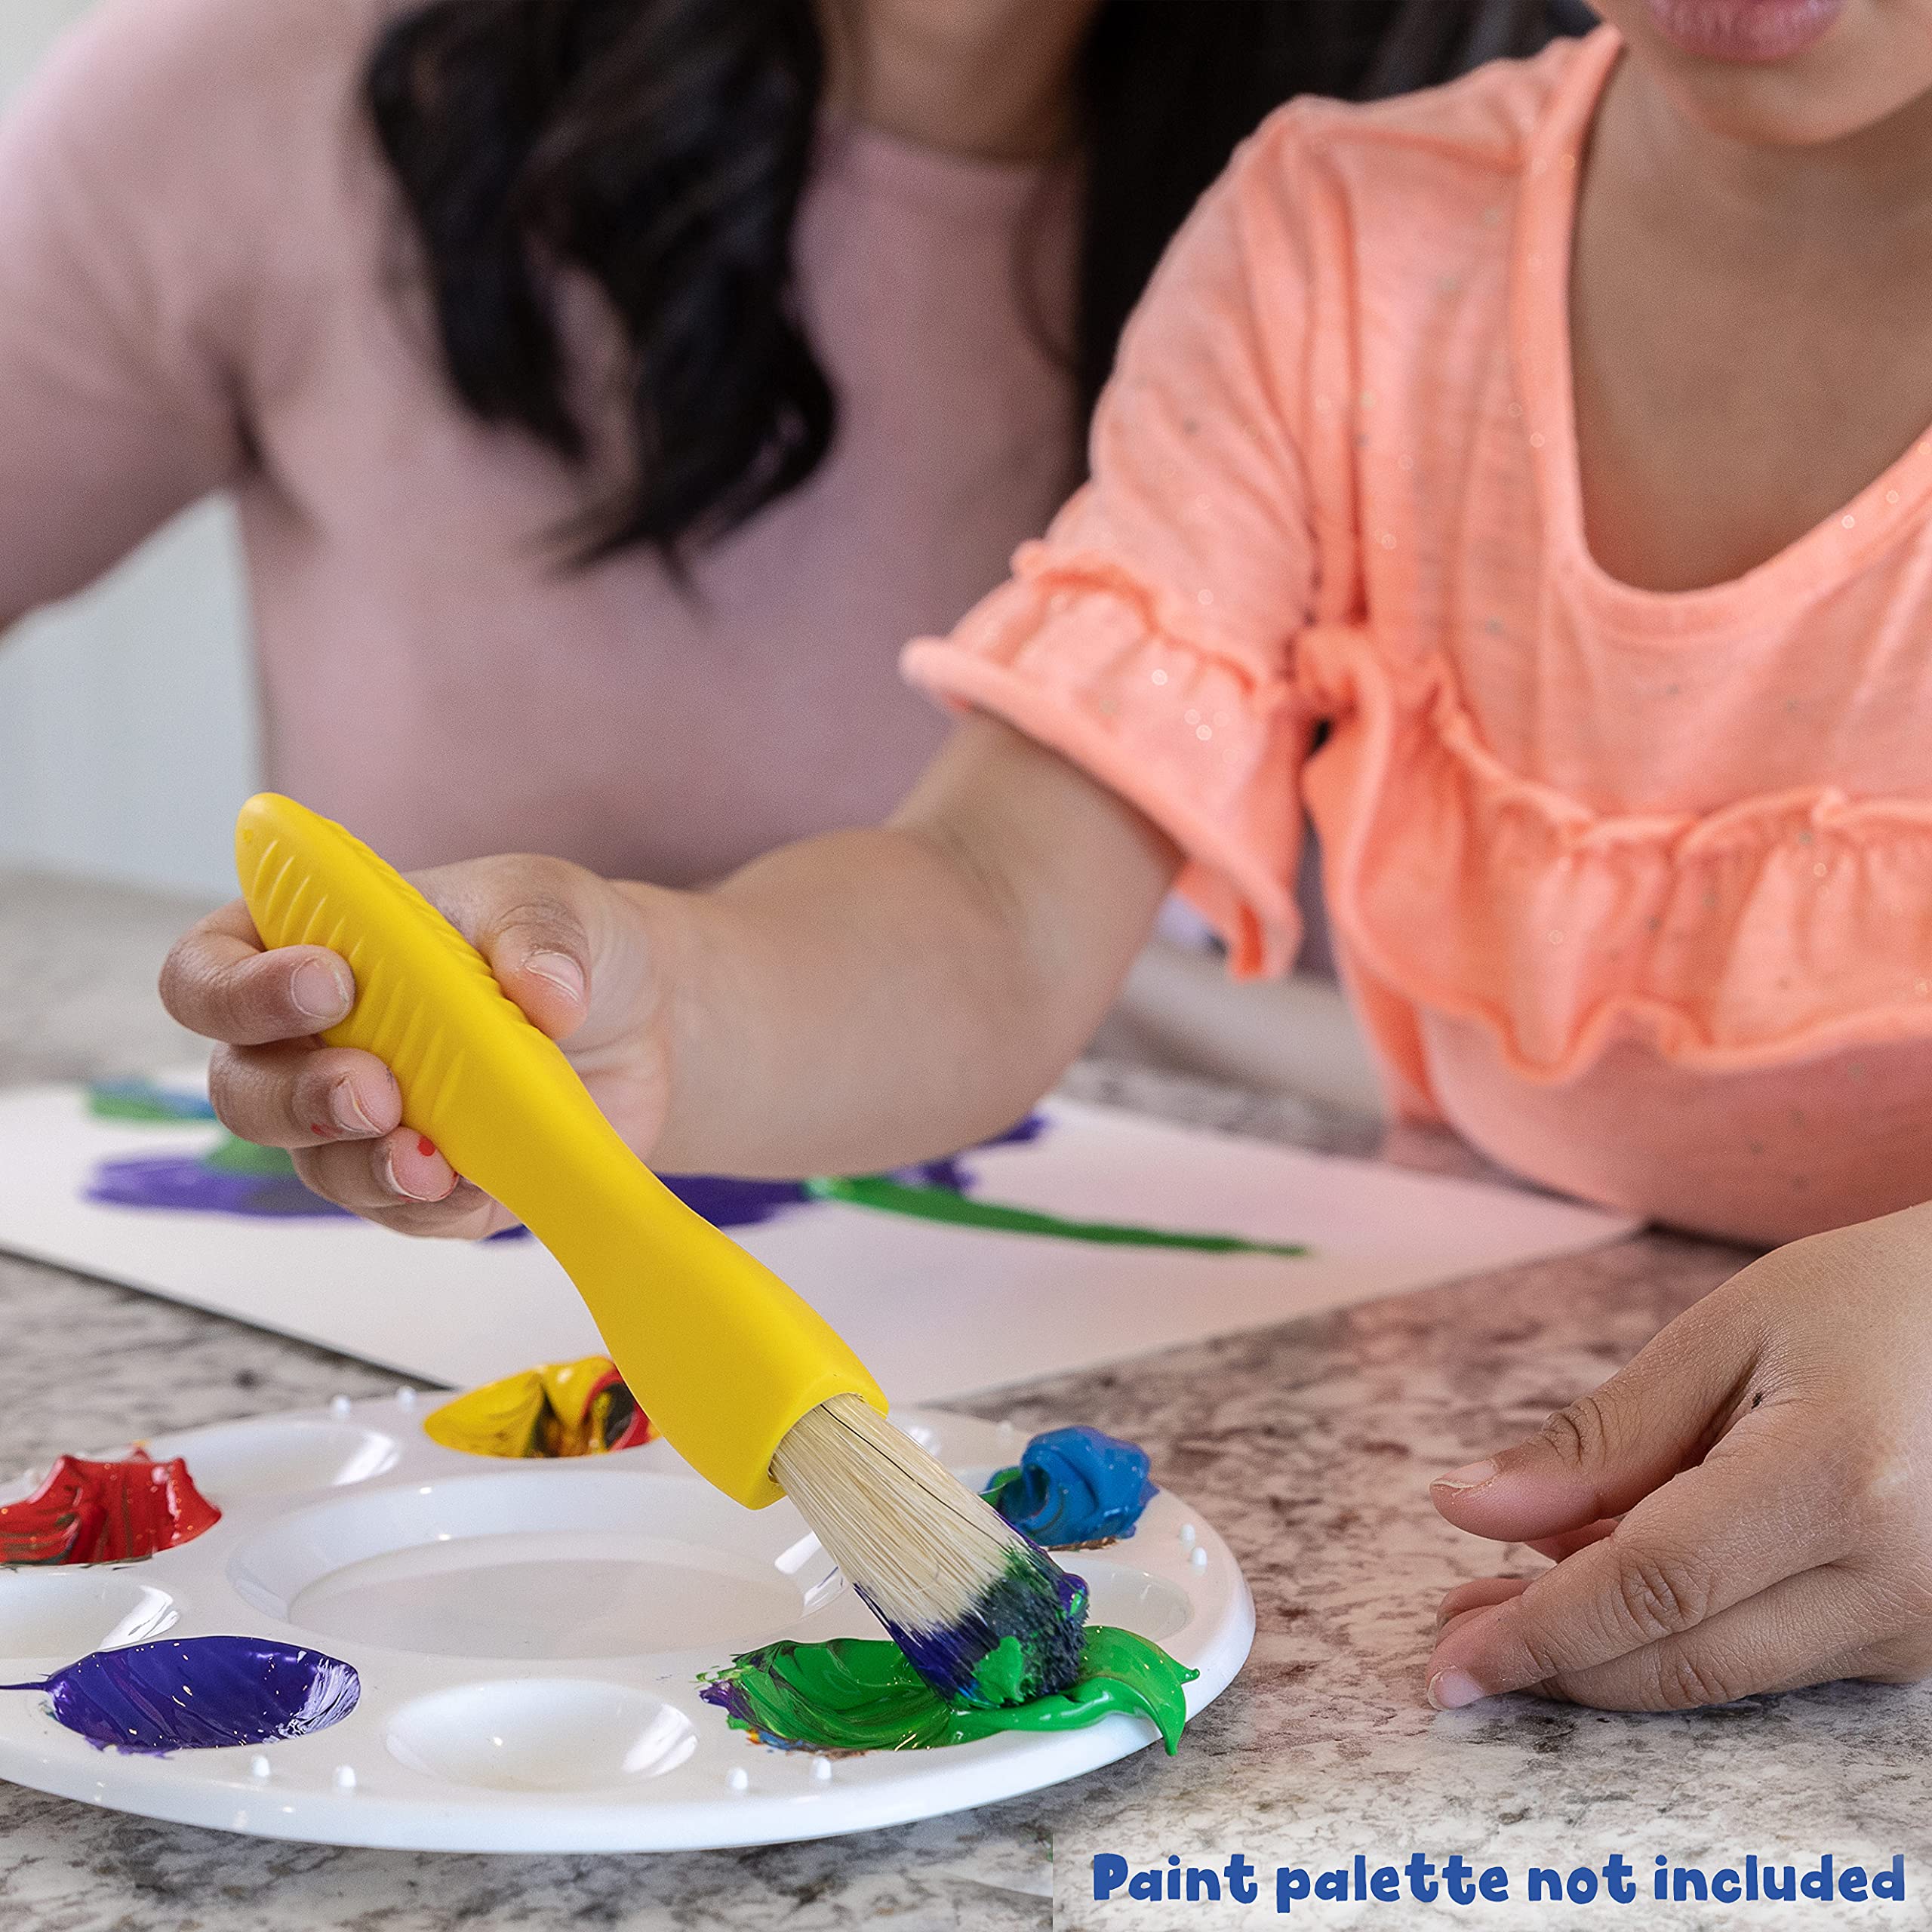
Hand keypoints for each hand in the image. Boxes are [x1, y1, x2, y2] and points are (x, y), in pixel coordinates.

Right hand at [159, 857, 671, 1236]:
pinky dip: (437, 1207)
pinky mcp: (425, 1183)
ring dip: (365, 1168)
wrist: (639, 1018)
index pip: (209, 972)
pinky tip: (477, 1188)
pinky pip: (404, 1213)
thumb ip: (539, 934)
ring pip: (316, 1165)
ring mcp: (363, 1122)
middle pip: (241, 1089)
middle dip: (299, 1099)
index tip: (328, 985)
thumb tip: (549, 993)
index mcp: (308, 944)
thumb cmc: (561, 940)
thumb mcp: (552, 903)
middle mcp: (314, 1041)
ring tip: (430, 1164)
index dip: (241, 991)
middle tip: (375, 1092)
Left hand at [1424, 1205, 1931, 1710]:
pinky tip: (1607, 1583)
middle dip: (1554, 1657)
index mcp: (1839, 1478)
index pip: (1654, 1585)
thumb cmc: (1873, 1301)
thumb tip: (1472, 1509)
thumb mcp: (1724, 1336)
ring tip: (1504, 1602)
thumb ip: (1602, 1437)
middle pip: (1684, 1654)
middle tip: (1454, 1635)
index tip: (1450, 1662)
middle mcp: (1896, 1577)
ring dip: (1604, 1652)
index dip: (1540, 1630)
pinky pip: (1770, 1659)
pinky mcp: (1922, 1640)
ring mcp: (1922, 1624)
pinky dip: (1676, 1631)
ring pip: (1724, 1674)